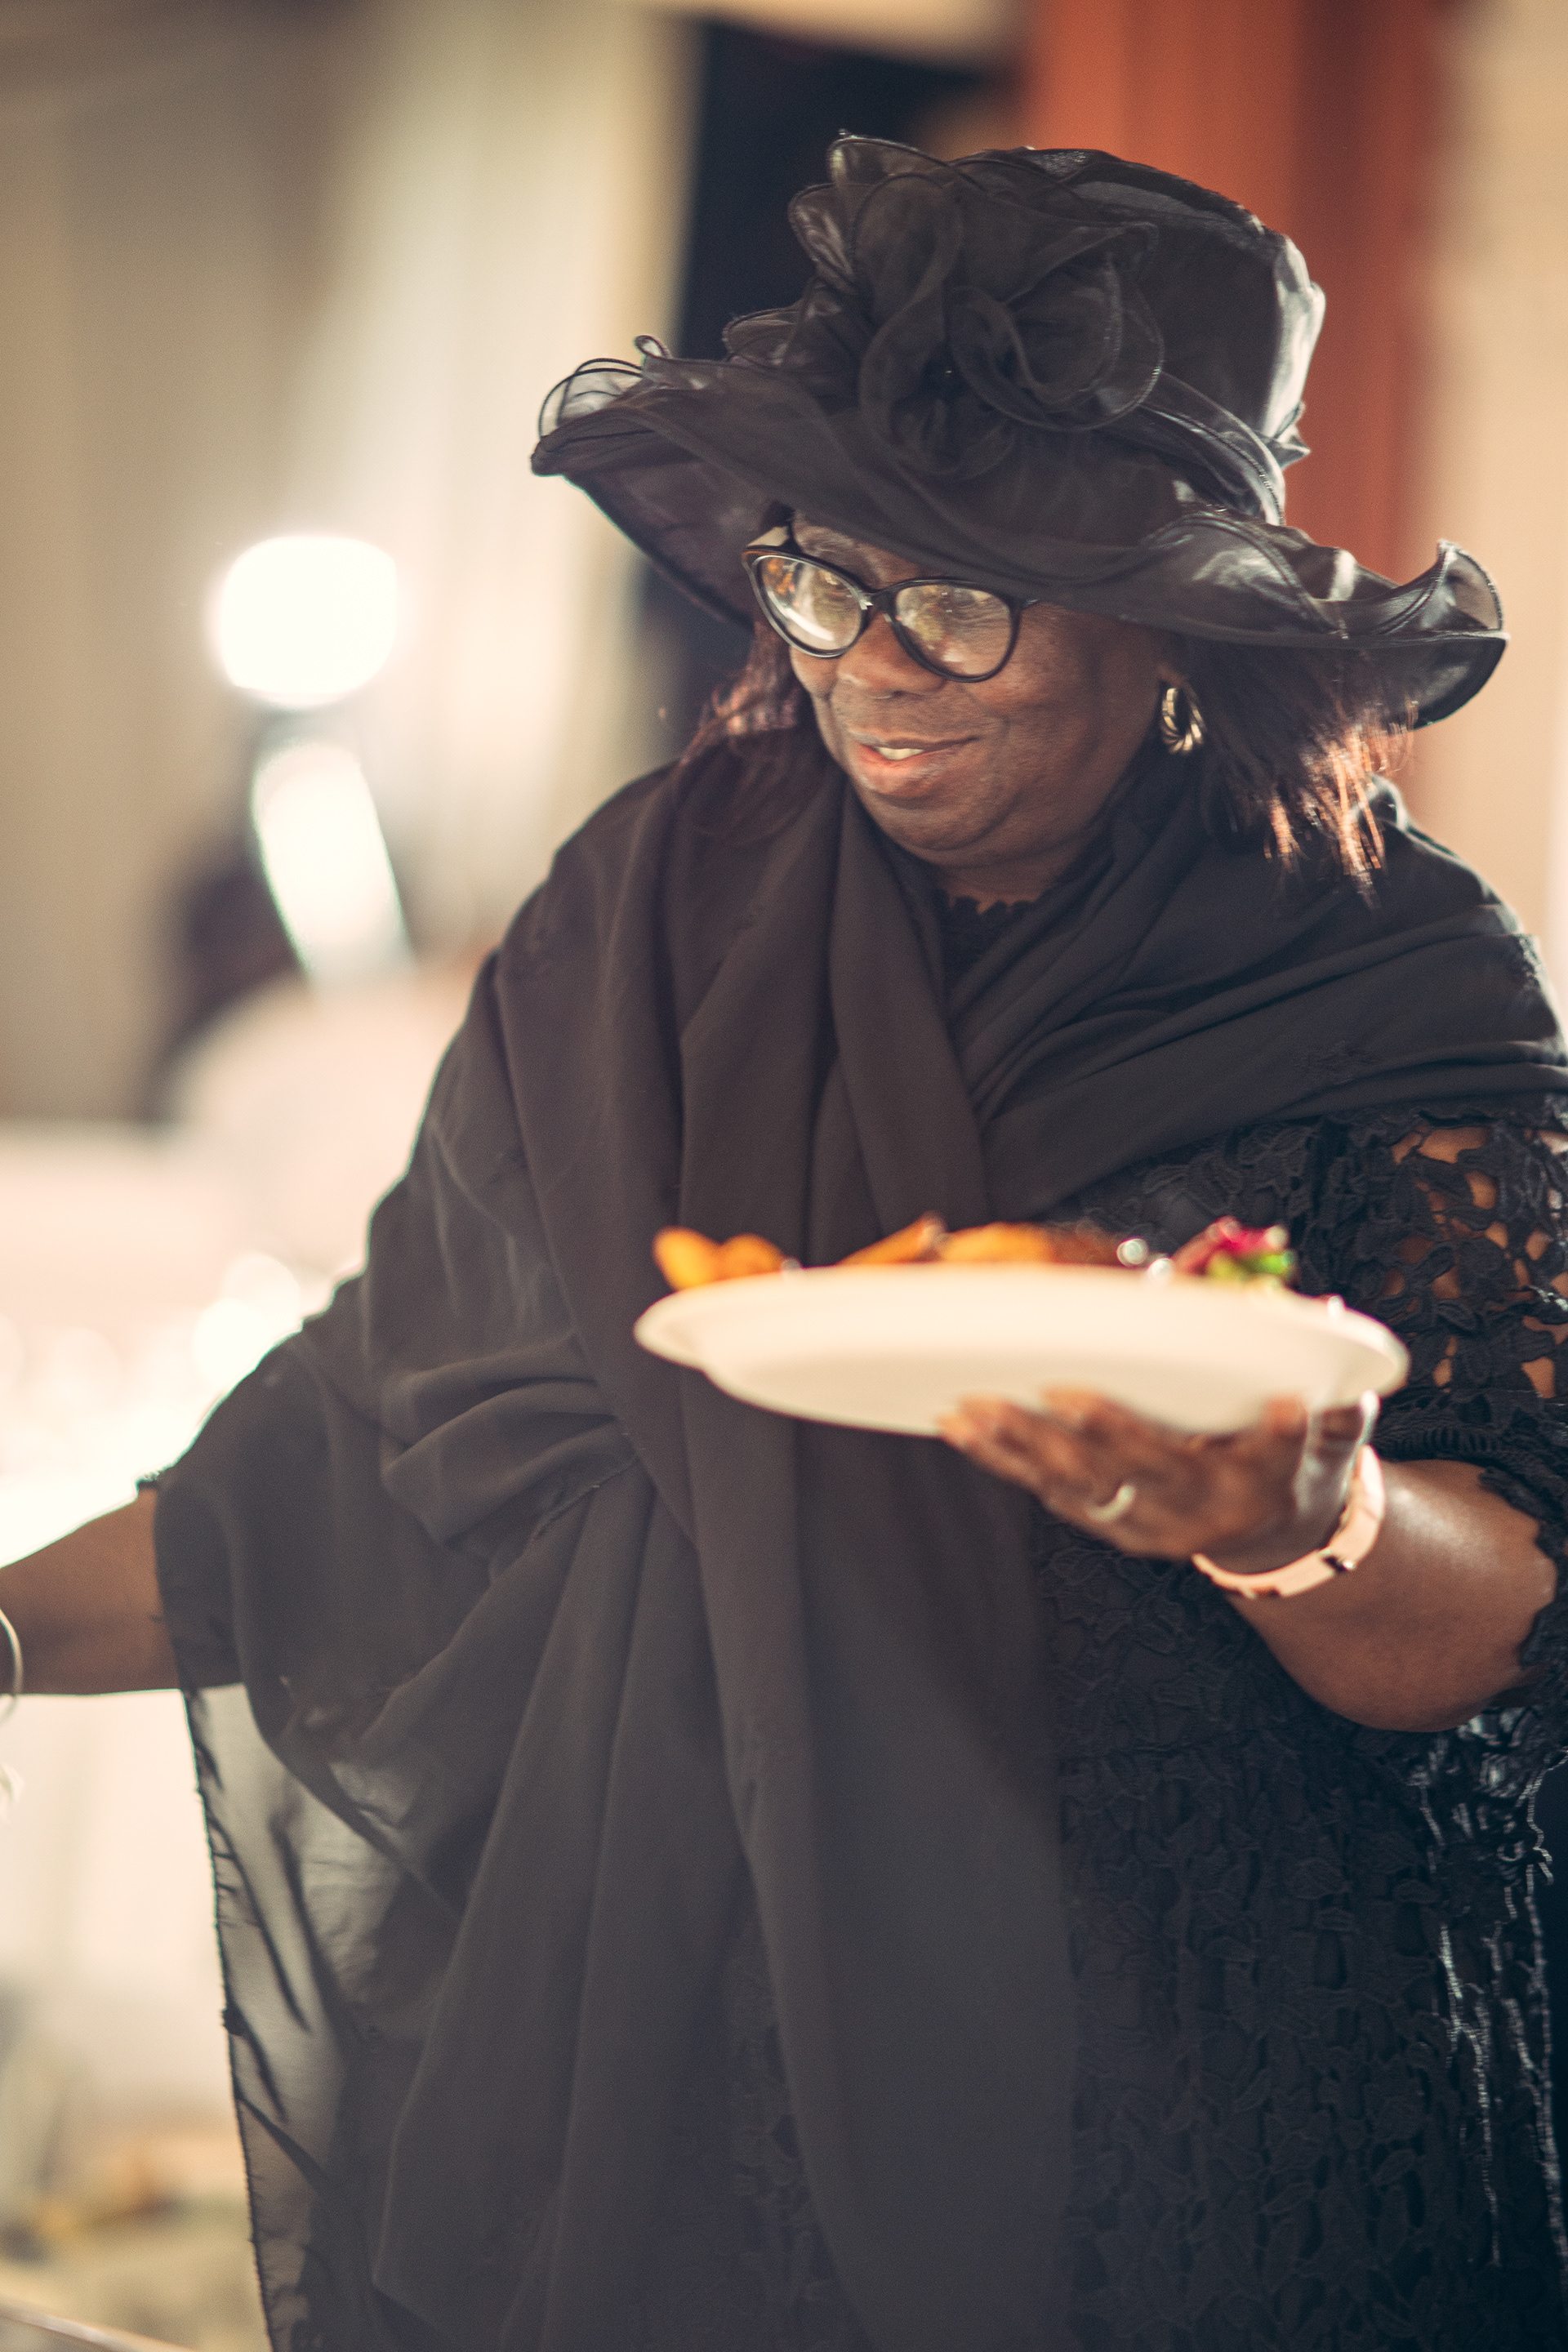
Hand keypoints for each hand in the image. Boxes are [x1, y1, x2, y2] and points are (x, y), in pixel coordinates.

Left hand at [939, 1389, 1378, 1571]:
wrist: (1272, 1536)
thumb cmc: (1293, 1460)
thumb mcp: (1329, 1435)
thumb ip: (1334, 1396)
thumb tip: (1337, 1321)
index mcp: (1258, 1482)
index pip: (1260, 1454)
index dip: (1267, 1432)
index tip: (1274, 1406)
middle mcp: (1199, 1510)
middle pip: (1147, 1471)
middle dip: (1102, 1434)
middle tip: (1061, 1393)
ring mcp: (1147, 1522)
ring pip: (1080, 1484)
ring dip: (1025, 1445)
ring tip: (977, 1406)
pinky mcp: (1109, 1522)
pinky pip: (1047, 1489)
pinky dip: (1004, 1457)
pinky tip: (963, 1425)